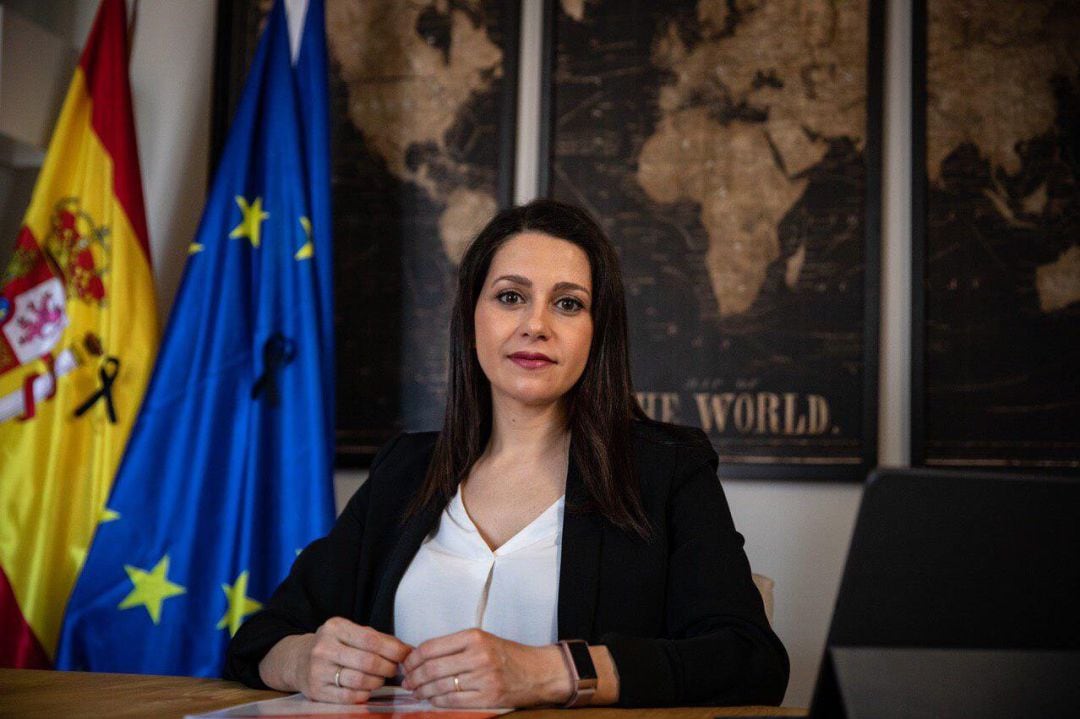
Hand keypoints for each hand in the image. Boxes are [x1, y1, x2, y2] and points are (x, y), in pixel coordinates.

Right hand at [271, 618, 411, 703]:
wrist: (297, 660)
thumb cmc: (334, 645)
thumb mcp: (351, 633)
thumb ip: (378, 639)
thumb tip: (407, 650)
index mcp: (335, 627)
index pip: (371, 640)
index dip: (394, 650)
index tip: (406, 655)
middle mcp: (324, 648)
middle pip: (367, 662)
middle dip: (388, 668)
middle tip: (395, 670)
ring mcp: (318, 670)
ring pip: (360, 681)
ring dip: (377, 682)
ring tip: (380, 679)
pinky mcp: (316, 691)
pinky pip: (349, 697)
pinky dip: (364, 695)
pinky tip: (367, 689)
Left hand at [400, 628, 571, 707]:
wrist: (538, 672)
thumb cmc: (509, 655)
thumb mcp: (483, 640)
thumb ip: (455, 646)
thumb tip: (421, 658)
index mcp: (473, 636)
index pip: (431, 647)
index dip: (413, 659)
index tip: (407, 665)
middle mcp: (477, 655)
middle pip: (432, 668)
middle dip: (414, 678)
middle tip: (407, 682)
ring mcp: (483, 677)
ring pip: (440, 686)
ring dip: (423, 691)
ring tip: (417, 692)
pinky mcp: (488, 696)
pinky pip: (453, 701)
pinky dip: (438, 702)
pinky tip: (432, 700)